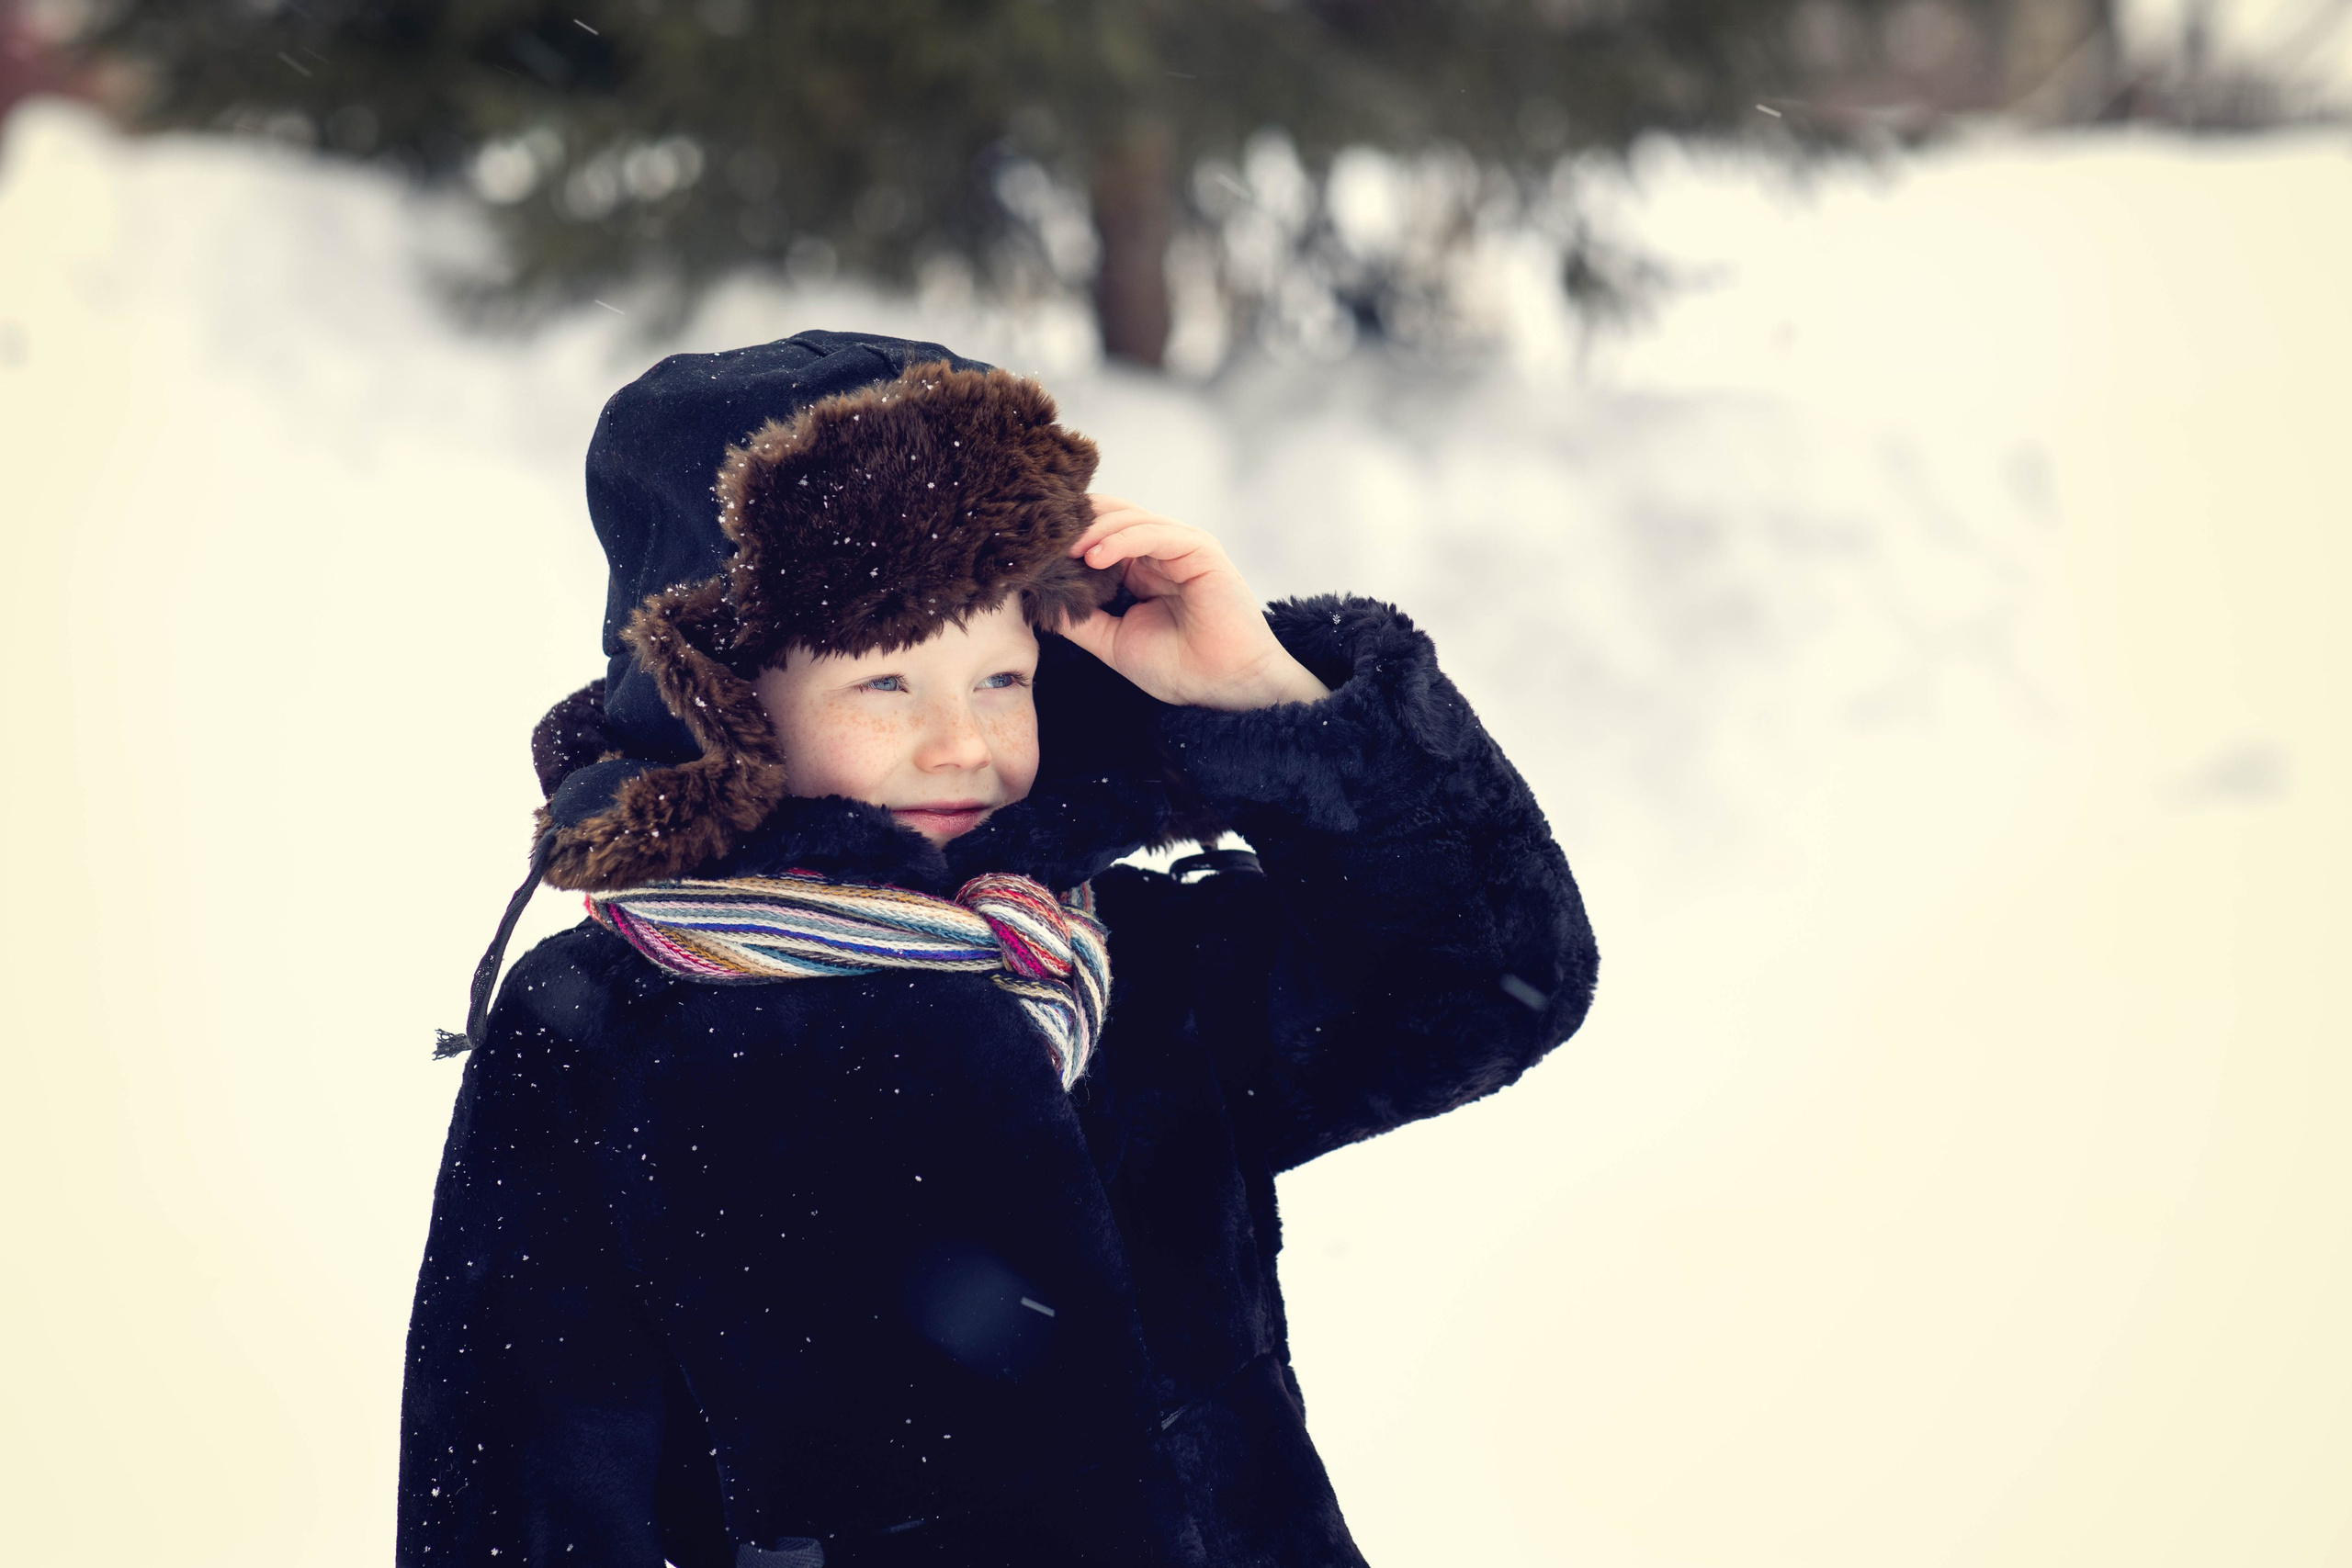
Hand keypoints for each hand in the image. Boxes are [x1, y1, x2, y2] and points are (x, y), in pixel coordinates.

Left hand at [1059, 496, 1330, 711]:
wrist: (1226, 688)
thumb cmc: (1179, 668)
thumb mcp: (1113, 641)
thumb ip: (1081, 619)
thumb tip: (1039, 602)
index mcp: (1142, 566)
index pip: (1099, 532)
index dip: (1067, 536)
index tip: (1029, 550)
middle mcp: (1161, 549)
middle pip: (1110, 514)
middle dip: (1074, 524)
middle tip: (1039, 539)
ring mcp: (1181, 545)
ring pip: (1128, 518)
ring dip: (1091, 530)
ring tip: (1062, 549)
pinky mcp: (1199, 549)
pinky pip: (1153, 533)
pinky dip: (1120, 540)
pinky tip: (1094, 557)